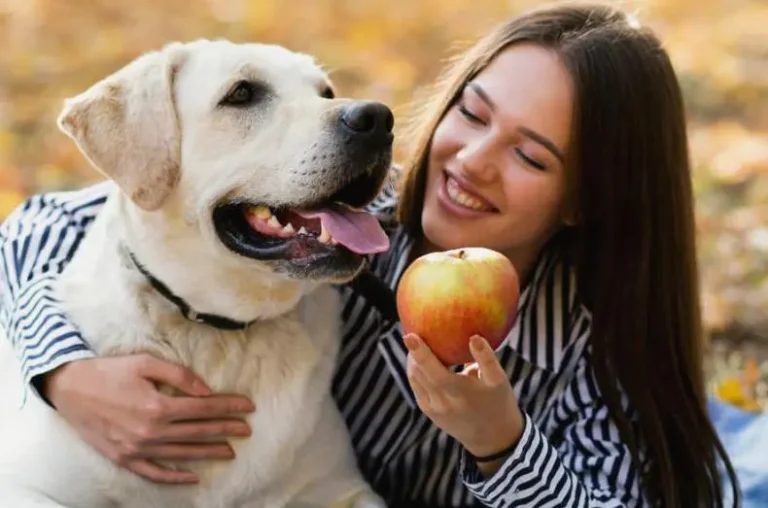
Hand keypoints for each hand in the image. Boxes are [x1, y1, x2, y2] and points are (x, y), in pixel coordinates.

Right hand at [44, 354, 254, 483]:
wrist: (70, 389)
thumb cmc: (110, 371)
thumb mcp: (145, 363)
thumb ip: (179, 375)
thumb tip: (206, 391)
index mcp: (157, 406)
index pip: (203, 409)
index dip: (228, 407)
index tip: (248, 406)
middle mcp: (150, 431)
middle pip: (197, 432)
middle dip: (226, 430)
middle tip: (247, 429)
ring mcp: (136, 449)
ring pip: (182, 453)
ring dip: (208, 452)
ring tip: (230, 451)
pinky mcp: (124, 458)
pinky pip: (154, 472)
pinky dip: (175, 477)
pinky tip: (193, 477)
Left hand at [404, 334, 523, 467]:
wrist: (491, 438)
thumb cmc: (497, 401)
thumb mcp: (498, 381)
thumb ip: (486, 359)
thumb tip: (474, 337)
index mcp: (460, 393)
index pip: (434, 371)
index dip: (420, 353)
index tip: (410, 335)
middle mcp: (443, 402)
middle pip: (419, 372)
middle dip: (412, 351)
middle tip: (411, 332)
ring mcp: (433, 408)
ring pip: (414, 378)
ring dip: (412, 360)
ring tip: (415, 342)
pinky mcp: (428, 411)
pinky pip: (416, 386)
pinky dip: (415, 370)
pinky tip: (418, 358)